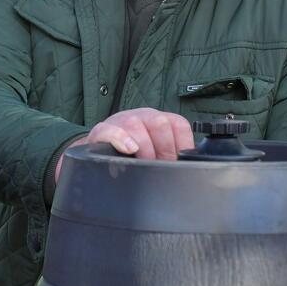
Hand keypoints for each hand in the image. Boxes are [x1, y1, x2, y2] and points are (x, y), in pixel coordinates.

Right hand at [62, 108, 193, 175]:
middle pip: (160, 123)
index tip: (180, 163)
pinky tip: (128, 150)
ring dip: (144, 149)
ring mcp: (121, 121)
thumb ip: (171, 154)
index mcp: (159, 120)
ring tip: (145, 166)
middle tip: (162, 168)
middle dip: (164, 150)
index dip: (182, 145)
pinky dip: (120, 139)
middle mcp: (142, 116)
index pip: (178, 125)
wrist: (99, 149)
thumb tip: (187, 168)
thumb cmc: (132, 152)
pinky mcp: (101, 130)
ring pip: (135, 125)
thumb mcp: (154, 149)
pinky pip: (110, 130)